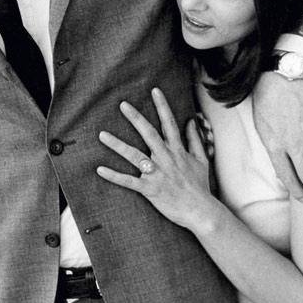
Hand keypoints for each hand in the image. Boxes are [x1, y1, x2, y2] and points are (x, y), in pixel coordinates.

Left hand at [96, 88, 212, 227]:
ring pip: (134, 156)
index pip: (169, 123)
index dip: (162, 106)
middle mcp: (166, 158)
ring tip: (102, 135)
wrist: (200, 211)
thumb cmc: (200, 186)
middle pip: (148, 134)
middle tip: (122, 105)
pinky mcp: (150, 189)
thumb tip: (190, 121)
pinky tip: (100, 169)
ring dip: (117, 145)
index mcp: (177, 150)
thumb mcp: (201, 159)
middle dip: (135, 118)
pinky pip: (129, 181)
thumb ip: (194, 140)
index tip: (155, 90)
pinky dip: (114, 176)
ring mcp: (157, 174)